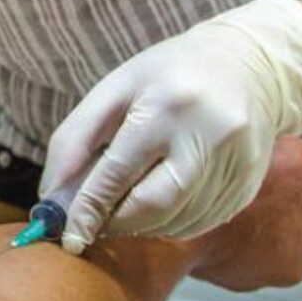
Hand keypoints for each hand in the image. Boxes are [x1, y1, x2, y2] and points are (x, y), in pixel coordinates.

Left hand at [41, 0, 301, 251]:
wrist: (249, 65)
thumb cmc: (168, 75)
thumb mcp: (115, 89)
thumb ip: (76, 139)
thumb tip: (52, 195)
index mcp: (168, 104)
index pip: (120, 171)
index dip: (90, 209)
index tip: (68, 235)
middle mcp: (209, 135)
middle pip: (156, 205)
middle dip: (117, 222)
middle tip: (94, 224)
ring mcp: (237, 163)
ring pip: (179, 220)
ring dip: (143, 225)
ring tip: (126, 206)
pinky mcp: (248, 185)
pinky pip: (202, 223)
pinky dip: (171, 223)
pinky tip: (159, 203)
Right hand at [189, 136, 301, 289]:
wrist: (171, 230)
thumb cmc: (234, 211)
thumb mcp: (292, 162)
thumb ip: (299, 152)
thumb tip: (288, 143)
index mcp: (297, 260)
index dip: (293, 174)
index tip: (277, 159)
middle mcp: (258, 273)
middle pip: (269, 212)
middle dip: (257, 188)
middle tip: (243, 166)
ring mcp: (221, 268)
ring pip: (234, 219)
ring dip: (225, 196)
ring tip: (215, 176)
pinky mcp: (189, 258)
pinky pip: (202, 225)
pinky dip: (199, 208)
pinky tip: (194, 191)